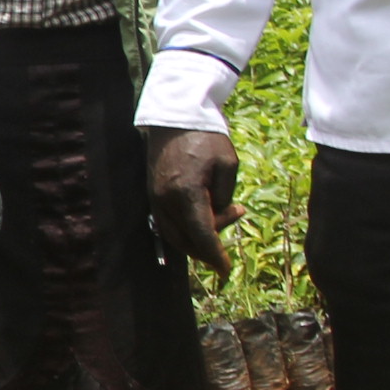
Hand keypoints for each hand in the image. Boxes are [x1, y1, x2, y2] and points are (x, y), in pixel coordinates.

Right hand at [149, 129, 243, 280]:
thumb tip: (217, 215)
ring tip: (223, 212)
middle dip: (211, 244)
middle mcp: (166, 201)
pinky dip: (185, 229)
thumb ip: (223, 197)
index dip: (215, 256)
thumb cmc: (207, 138)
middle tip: (236, 213)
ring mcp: (155, 199)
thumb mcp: (228, 165)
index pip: (202, 236)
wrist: (175, 118)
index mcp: (187, 193)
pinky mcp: (153, 194)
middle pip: (187, 241)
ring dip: (198, 237)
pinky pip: (167, 223)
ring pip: (174, 235)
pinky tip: (202, 214)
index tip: (226, 271)